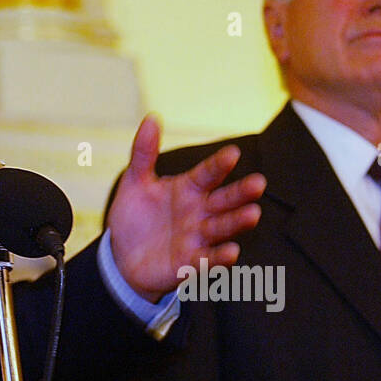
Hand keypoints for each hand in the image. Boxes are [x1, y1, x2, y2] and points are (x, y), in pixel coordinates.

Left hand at [108, 114, 264, 300]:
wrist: (121, 255)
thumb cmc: (135, 216)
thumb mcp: (136, 182)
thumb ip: (144, 152)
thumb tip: (152, 117)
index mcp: (188, 189)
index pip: (207, 174)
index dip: (219, 164)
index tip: (233, 153)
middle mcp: (198, 212)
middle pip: (224, 200)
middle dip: (241, 193)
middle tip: (259, 183)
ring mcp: (196, 237)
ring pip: (221, 228)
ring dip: (237, 222)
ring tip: (252, 214)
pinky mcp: (189, 262)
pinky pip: (208, 259)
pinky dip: (220, 257)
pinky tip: (232, 252)